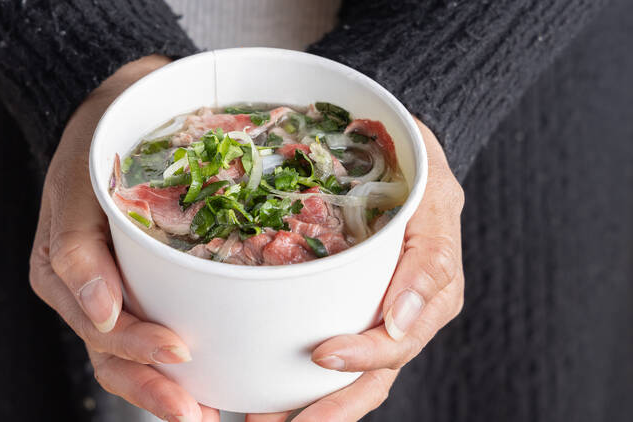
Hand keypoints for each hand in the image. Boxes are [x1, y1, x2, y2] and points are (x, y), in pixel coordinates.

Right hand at [29, 55, 219, 421]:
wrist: (116, 116)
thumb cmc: (94, 148)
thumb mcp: (76, 186)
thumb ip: (77, 252)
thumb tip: (102, 317)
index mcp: (61, 276)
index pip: (99, 330)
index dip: (140, 348)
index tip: (183, 351)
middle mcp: (86, 294)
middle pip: (115, 356)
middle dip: (156, 389)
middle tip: (198, 415)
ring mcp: (112, 292)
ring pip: (133, 354)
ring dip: (167, 387)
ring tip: (206, 414)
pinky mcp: (140, 283)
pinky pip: (153, 325)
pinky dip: (176, 357)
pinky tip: (210, 373)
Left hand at [247, 118, 464, 420]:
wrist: (403, 152)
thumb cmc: (420, 168)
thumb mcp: (435, 198)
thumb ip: (428, 260)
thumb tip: (399, 324)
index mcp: (431, 296)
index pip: (397, 344)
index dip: (362, 358)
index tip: (322, 355)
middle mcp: (403, 315)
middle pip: (370, 378)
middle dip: (327, 409)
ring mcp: (376, 314)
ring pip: (347, 376)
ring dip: (307, 404)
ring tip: (259, 420)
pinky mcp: (350, 304)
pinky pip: (329, 345)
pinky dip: (299, 374)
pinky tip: (263, 385)